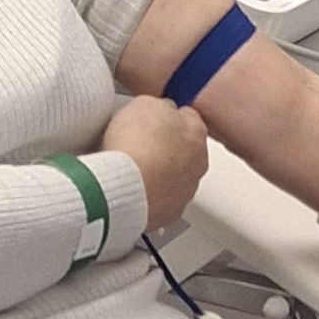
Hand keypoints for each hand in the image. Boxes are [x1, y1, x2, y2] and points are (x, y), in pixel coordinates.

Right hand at [99, 94, 207, 229]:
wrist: (122, 187)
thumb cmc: (135, 147)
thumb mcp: (144, 104)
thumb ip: (158, 106)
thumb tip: (158, 110)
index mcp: (196, 133)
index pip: (188, 117)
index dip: (166, 116)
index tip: (151, 119)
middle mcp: (197, 165)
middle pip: (182, 151)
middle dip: (163, 148)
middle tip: (136, 144)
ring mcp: (184, 192)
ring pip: (172, 178)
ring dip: (155, 174)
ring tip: (128, 169)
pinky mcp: (167, 214)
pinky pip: (158, 202)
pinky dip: (146, 196)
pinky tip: (128, 188)